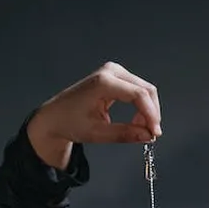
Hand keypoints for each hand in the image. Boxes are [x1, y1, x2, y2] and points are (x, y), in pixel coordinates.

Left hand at [26, 61, 161, 168]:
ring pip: (144, 89)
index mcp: (103, 82)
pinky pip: (136, 90)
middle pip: (145, 90)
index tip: (154, 133)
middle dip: (151, 113)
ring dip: (147, 110)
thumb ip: (124, 134)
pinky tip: (136, 121)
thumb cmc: (69, 123)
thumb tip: (147, 136)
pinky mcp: (114, 76)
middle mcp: (110, 71)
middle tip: (150, 134)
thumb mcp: (96, 133)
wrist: (53, 117)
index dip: (150, 114)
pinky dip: (141, 106)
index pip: (138, 95)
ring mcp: (113, 72)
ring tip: (140, 129)